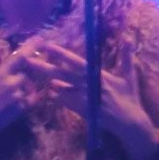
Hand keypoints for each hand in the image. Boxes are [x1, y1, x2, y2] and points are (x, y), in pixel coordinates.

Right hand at [0, 39, 45, 151]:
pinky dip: (29, 96)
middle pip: (28, 72)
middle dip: (28, 69)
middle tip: (30, 64)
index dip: (31, 46)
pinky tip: (25, 95)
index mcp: (1, 74)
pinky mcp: (21, 110)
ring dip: (27, 84)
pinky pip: (31, 100)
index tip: (40, 38)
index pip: (20, 56)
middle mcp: (13, 84)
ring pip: (29, 86)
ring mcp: (18, 97)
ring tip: (19, 85)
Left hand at [27, 40, 149, 136]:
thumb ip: (126, 56)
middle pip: (62, 75)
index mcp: (98, 75)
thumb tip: (127, 37)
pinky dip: (59, 97)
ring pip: (61, 90)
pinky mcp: (83, 111)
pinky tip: (51, 93)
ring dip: (49, 83)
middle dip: (45, 67)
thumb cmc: (129, 96)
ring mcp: (84, 100)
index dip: (61, 54)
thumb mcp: (129, 75)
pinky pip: (66, 103)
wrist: (129, 122)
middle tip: (29, 61)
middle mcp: (89, 86)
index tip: (47, 46)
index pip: (76, 62)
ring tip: (35, 75)